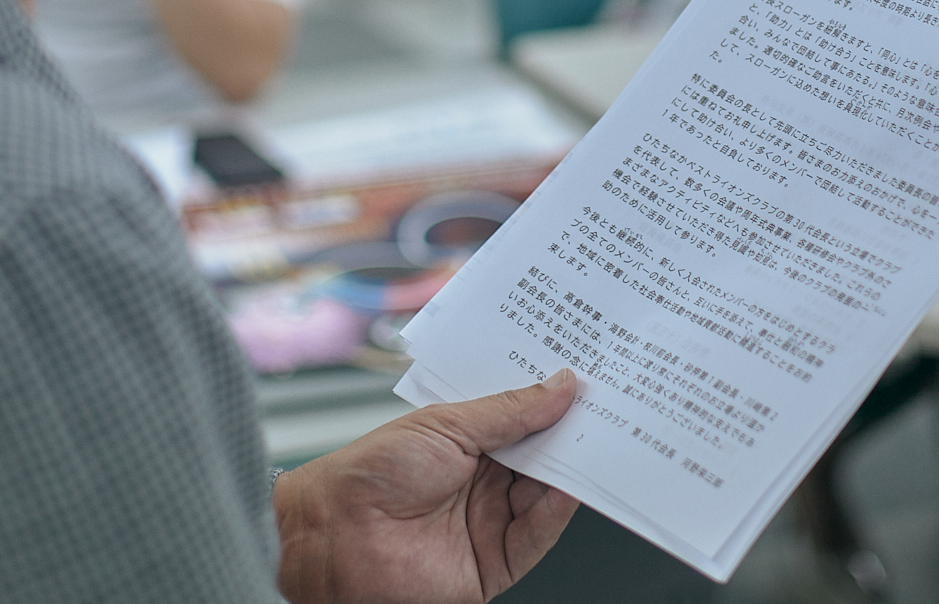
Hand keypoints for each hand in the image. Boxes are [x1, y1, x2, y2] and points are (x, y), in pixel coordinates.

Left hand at [274, 371, 580, 603]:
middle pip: (542, 455)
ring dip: (573, 466)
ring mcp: (490, 520)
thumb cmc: (370, 475)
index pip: (524, 418)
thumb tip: (560, 386)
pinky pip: (538, 534)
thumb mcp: (447, 425)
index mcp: (468, 442)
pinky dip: (559, 509)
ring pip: (548, 493)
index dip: (553, 400)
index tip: (586, 378)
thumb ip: (510, 411)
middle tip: (604, 403)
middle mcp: (483, 480)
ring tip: (599, 434)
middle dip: (571, 431)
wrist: (334, 536)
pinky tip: (572, 483)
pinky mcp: (495, 560)